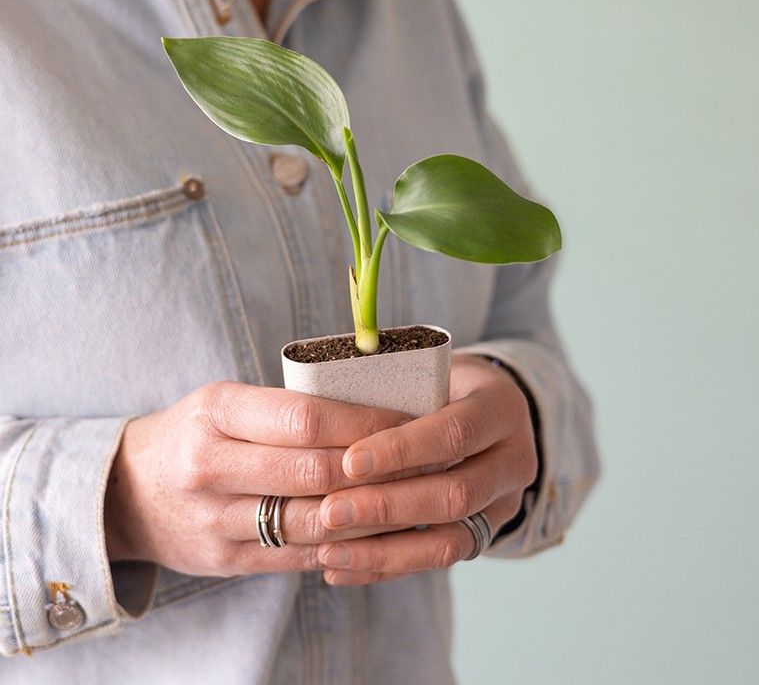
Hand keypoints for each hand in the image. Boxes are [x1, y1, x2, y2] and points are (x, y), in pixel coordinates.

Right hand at [104, 382, 419, 576]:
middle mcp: (211, 466)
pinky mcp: (225, 560)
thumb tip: (374, 411)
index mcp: (217, 412)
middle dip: (378, 468)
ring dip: (371, 513)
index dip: (365, 421)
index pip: (306, 417)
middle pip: (315, 471)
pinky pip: (298, 556)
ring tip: (416, 498)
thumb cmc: (195, 432)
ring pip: (313, 521)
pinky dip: (344, 545)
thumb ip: (288, 408)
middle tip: (427, 460)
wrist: (127, 491)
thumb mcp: (227, 402)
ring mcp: (215, 520)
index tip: (409, 419)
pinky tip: (380, 532)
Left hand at [316, 355, 537, 584]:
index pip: (455, 432)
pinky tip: (340, 568)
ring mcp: (504, 503)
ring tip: (327, 550)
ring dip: (383, 549)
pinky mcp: (486, 534)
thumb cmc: (444, 383)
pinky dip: (386, 566)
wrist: (487, 411)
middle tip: (330, 511)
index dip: (402, 450)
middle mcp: (513, 459)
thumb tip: (326, 408)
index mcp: (501, 407)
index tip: (349, 461)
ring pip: (451, 541)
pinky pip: (437, 562)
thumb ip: (395, 389)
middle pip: (456, 494)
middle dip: (388, 506)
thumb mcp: (431, 370)